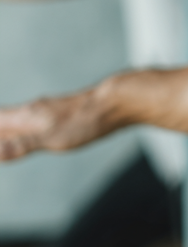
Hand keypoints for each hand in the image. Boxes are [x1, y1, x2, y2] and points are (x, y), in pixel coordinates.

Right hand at [0, 83, 114, 161]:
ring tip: (2, 138)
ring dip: (3, 130)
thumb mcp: (53, 139)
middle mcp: (33, 110)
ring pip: (17, 120)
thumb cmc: (87, 121)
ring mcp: (48, 111)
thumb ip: (22, 146)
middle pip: (2, 120)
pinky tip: (29, 131)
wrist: (118, 101)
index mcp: (26, 116)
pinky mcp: (62, 114)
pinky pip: (33, 121)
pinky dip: (21, 129)